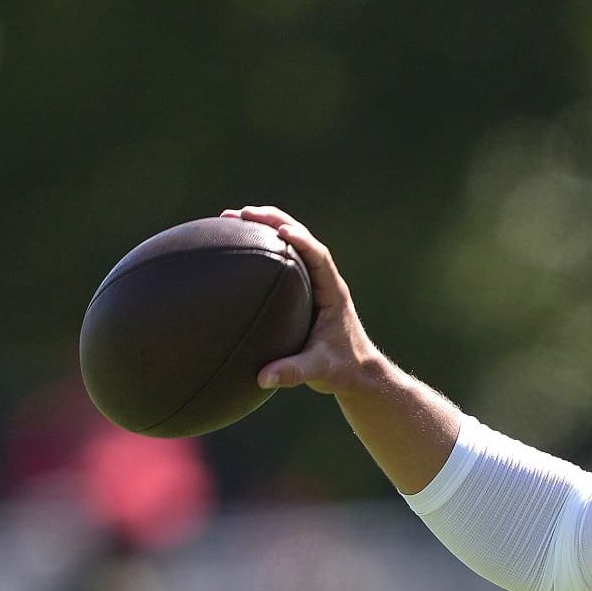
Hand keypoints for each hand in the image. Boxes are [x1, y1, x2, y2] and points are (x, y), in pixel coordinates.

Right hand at [221, 205, 385, 396]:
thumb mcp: (319, 372)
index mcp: (333, 294)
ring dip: (267, 227)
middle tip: (242, 212)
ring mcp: (316, 283)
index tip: (282, 231)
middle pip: (303, 240)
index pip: (320, 257)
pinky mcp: (305, 289)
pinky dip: (265, 246)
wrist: (358, 373)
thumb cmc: (342, 370)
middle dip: (275, 221)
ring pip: (293, 244)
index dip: (303, 241)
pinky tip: (239, 243)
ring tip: (233, 216)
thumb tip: (262, 377)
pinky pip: (285, 258)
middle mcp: (326, 282)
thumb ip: (293, 373)